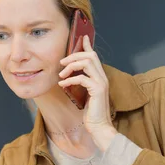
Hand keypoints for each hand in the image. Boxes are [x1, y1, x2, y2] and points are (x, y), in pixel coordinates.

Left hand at [58, 35, 117, 150]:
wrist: (99, 127)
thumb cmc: (92, 113)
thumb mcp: (85, 94)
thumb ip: (81, 83)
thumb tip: (70, 75)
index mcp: (99, 76)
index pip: (94, 55)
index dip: (86, 45)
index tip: (81, 37)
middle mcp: (102, 77)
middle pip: (90, 55)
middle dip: (74, 55)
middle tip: (62, 62)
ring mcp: (101, 82)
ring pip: (87, 62)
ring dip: (71, 65)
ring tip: (61, 74)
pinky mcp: (97, 90)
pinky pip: (82, 77)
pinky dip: (70, 79)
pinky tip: (63, 84)